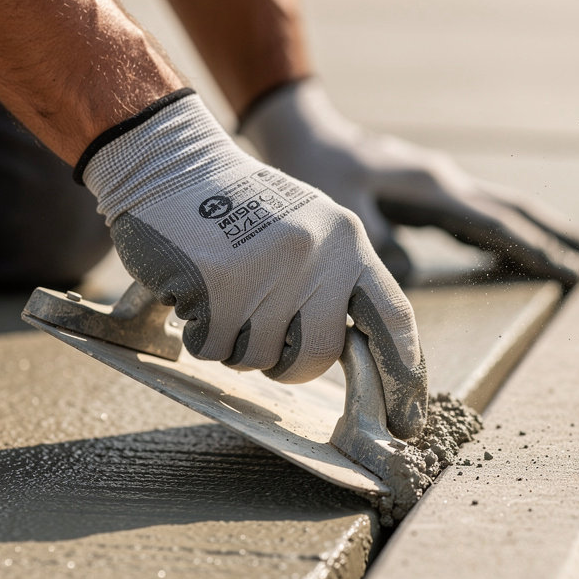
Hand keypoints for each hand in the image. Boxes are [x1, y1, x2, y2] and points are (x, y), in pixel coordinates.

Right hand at [81, 90, 426, 438]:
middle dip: (288, 365)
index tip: (407, 416)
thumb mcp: (310, 226)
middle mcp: (317, 257)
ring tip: (225, 295)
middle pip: (318, 356)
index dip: (403, 373)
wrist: (171, 161)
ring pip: (259, 358)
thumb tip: (356, 349)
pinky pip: (214, 348)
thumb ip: (336, 281)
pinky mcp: (218, 285)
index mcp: (348, 243)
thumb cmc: (242, 205)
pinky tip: (197, 293)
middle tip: (264, 339)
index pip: (393, 318)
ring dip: (236, 344)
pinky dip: (201, 334)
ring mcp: (268, 271)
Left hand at [240, 79, 578, 285]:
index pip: (498, 225)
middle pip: (520, 213)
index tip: (574, 275)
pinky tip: (523, 252)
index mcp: (434, 188)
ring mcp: (444, 187)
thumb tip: (416, 276)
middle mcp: (449, 184)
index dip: (537, 252)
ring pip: (508, 213)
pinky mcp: (434, 195)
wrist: (306, 135)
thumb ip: (381, 243)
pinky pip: (485, 219)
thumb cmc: (319, 174)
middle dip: (564, 239)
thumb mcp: (342, 212)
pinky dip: (513, 236)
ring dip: (547, 236)